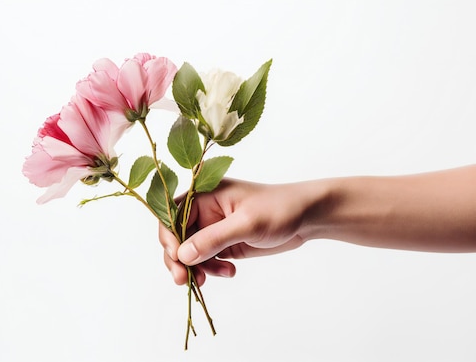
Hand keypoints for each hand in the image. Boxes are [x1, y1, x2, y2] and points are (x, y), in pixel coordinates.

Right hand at [159, 178, 316, 285]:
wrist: (306, 217)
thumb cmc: (279, 209)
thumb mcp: (246, 224)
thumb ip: (213, 239)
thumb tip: (182, 255)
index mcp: (204, 194)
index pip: (171, 215)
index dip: (168, 237)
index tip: (177, 258)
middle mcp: (204, 210)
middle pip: (175, 236)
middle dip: (178, 259)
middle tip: (185, 280)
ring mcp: (213, 227)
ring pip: (189, 251)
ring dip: (196, 267)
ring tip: (212, 277)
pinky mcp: (223, 242)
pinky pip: (205, 259)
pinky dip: (211, 269)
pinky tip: (229, 271)